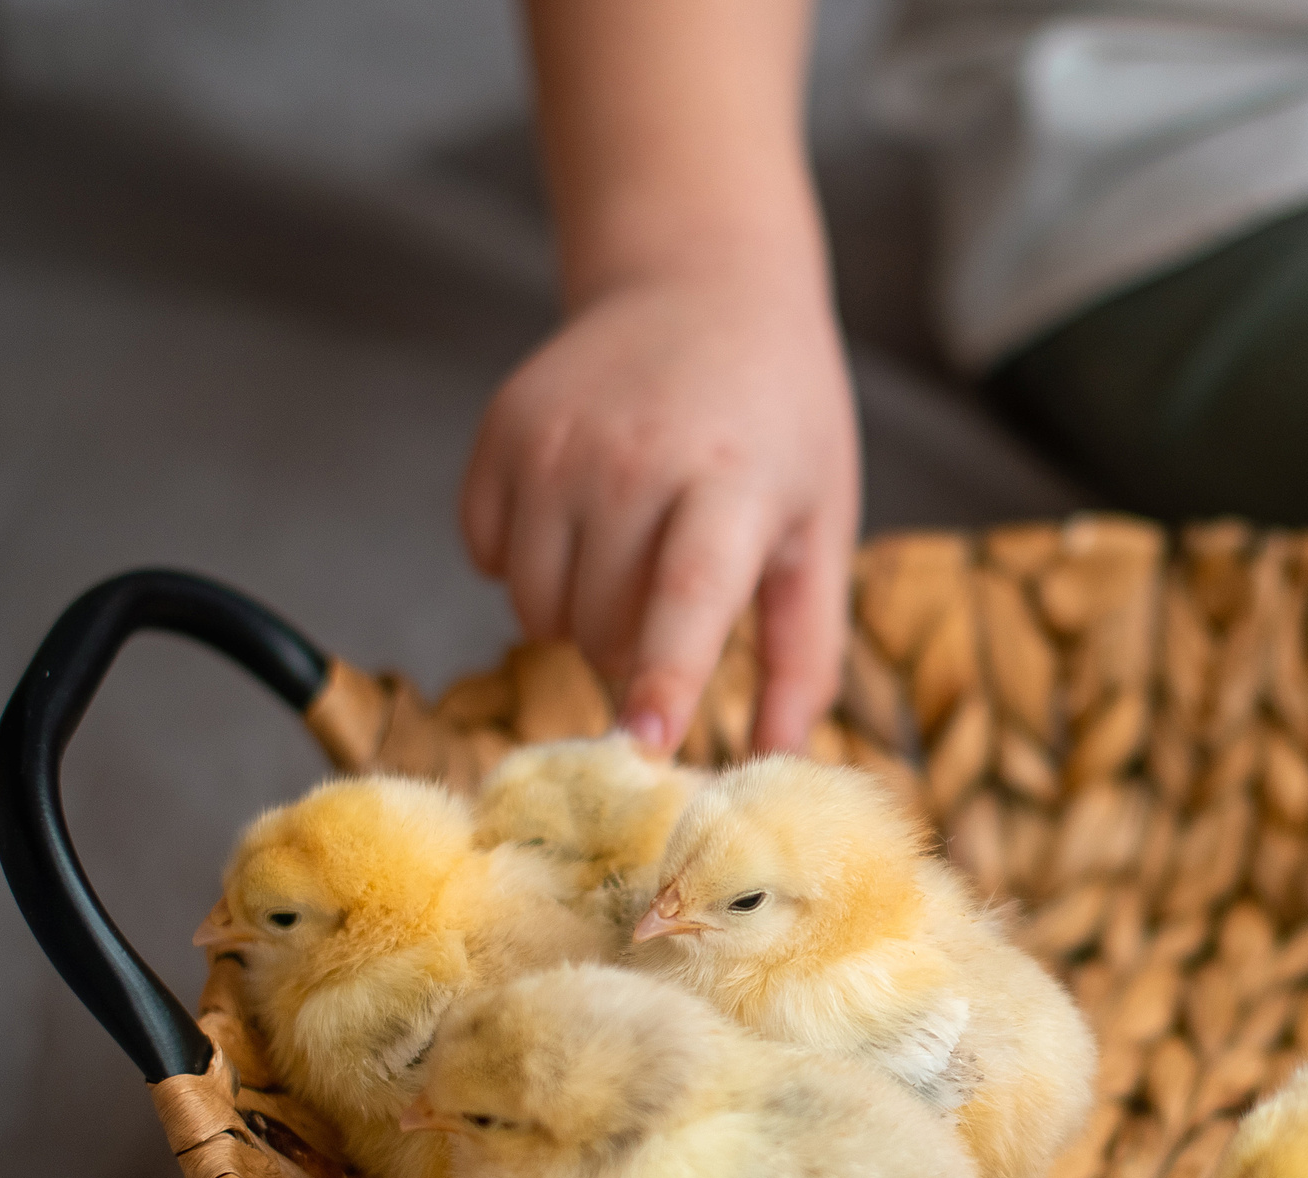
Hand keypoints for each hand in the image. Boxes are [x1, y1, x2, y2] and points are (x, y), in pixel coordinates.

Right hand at [461, 268, 858, 755]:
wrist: (705, 286)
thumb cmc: (781, 423)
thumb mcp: (821, 527)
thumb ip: (806, 651)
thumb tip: (781, 761)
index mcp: (732, 480)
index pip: (690, 593)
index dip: (665, 677)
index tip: (645, 747)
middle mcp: (633, 455)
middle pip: (602, 626)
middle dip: (635, 650)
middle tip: (675, 594)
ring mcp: (556, 440)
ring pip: (536, 608)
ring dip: (580, 616)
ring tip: (634, 553)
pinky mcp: (502, 429)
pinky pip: (487, 556)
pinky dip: (528, 564)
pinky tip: (582, 515)